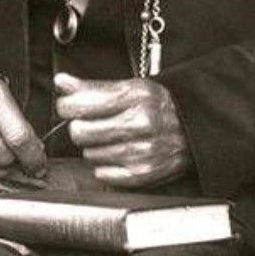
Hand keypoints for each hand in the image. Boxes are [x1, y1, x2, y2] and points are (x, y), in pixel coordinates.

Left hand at [54, 72, 191, 187]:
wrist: (193, 128)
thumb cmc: (159, 105)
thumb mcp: (131, 86)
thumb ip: (92, 86)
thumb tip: (61, 81)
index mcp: (134, 96)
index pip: (79, 104)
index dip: (67, 105)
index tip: (69, 106)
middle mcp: (139, 123)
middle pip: (80, 132)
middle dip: (80, 127)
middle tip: (92, 123)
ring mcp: (141, 151)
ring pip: (89, 154)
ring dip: (94, 146)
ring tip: (112, 137)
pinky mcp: (142, 174)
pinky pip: (102, 173)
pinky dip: (105, 165)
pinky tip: (118, 153)